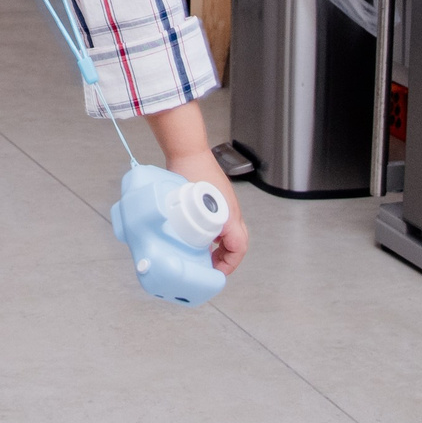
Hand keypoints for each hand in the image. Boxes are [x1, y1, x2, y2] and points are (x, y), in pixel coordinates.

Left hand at [165, 147, 249, 274]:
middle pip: (238, 242)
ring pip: (232, 232)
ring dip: (222, 247)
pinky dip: (217, 235)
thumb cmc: (190, 172)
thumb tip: (182, 243)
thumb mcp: (191, 204)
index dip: (229, 264)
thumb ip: (190, 223)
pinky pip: (224, 223)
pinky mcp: (218, 199)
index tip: (216, 272)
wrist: (189, 151)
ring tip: (205, 255)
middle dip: (227, 259)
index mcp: (230, 215)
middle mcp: (232, 211)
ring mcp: (227, 204)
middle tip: (211, 266)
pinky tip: (202, 237)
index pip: (239, 247)